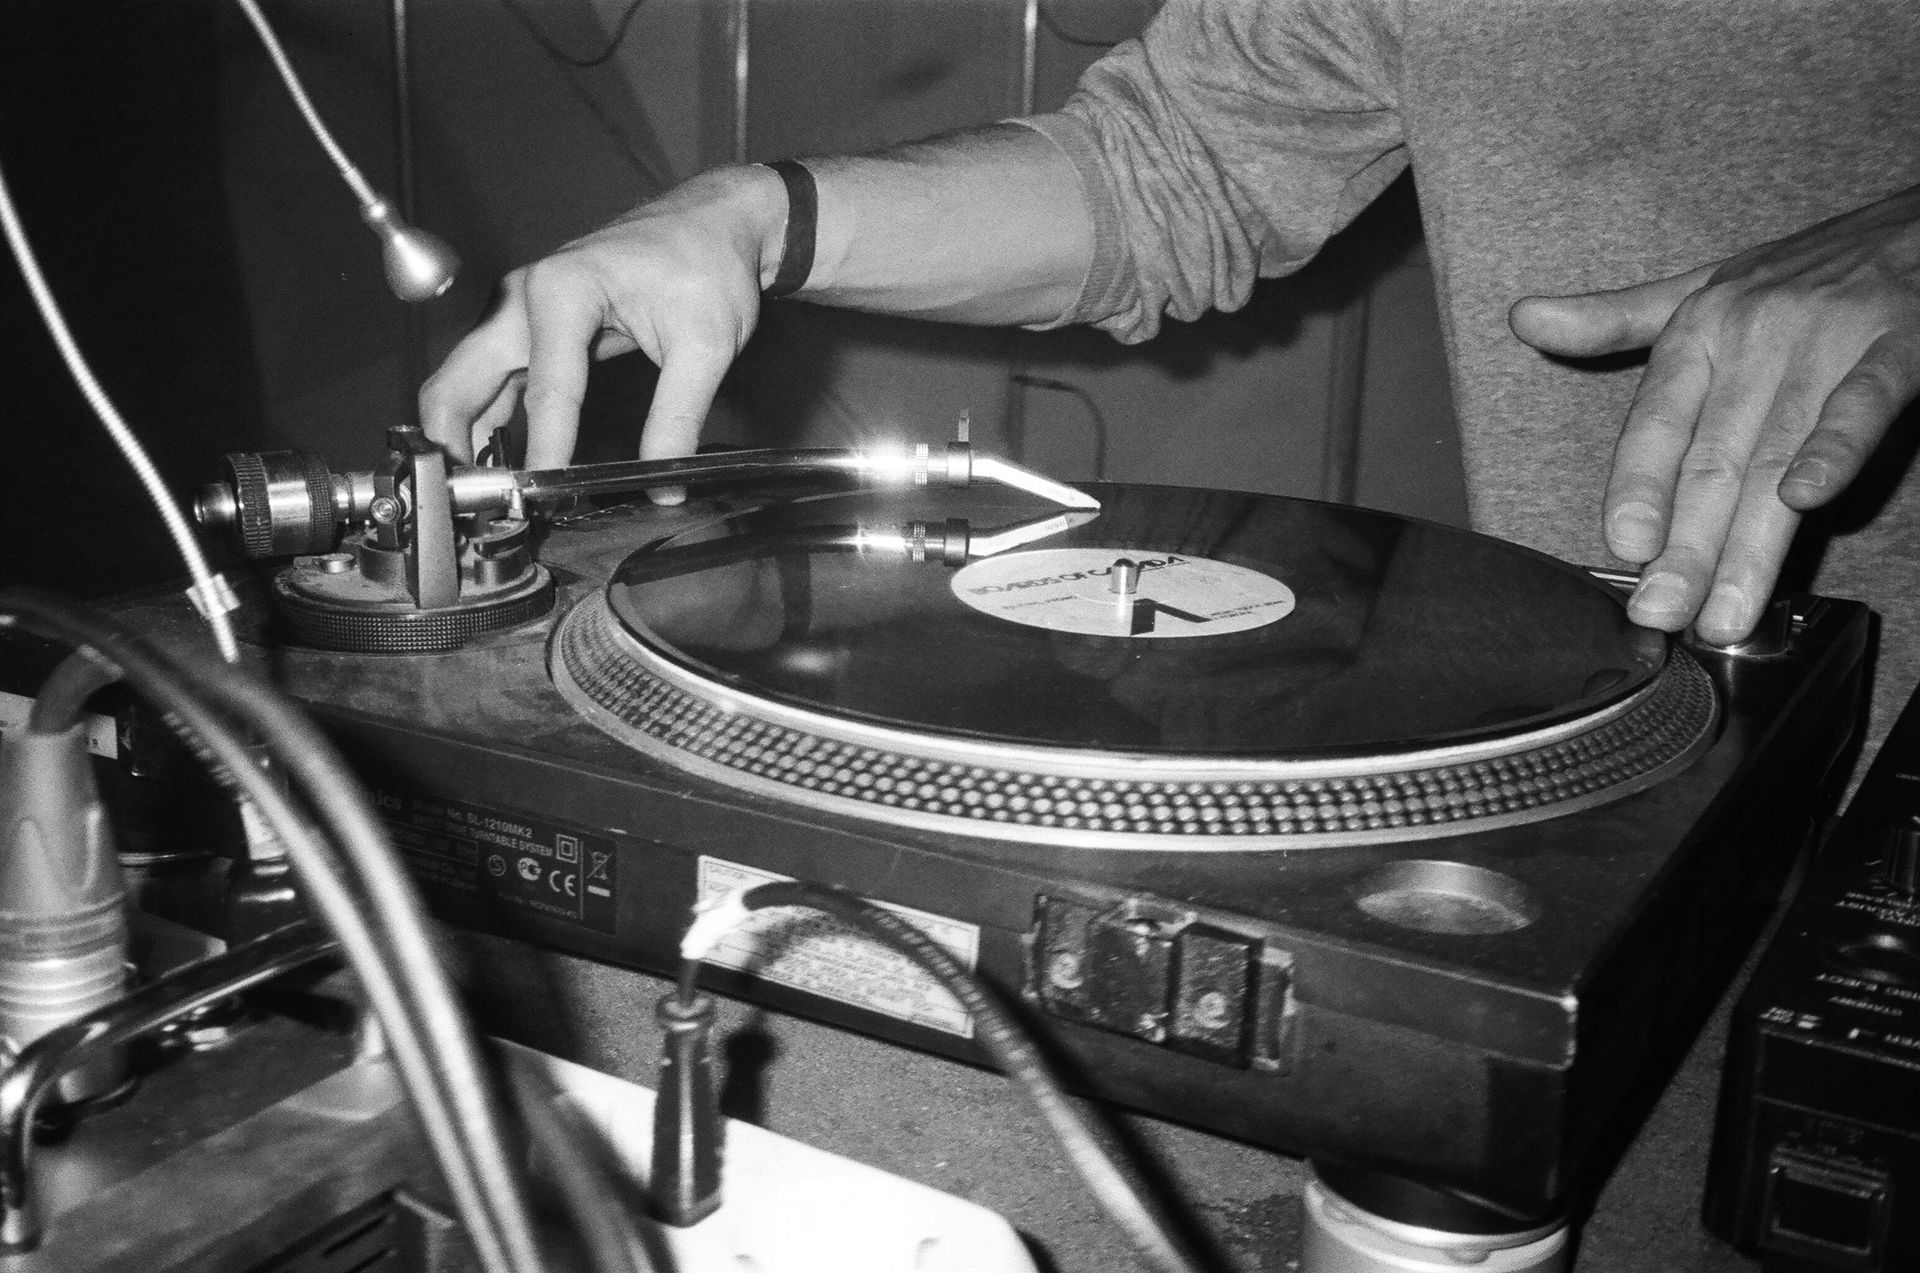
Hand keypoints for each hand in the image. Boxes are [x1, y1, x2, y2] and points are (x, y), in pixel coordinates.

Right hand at [419, 166, 784, 476]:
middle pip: (460, 379)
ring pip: (465, 382)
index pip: (546, 389)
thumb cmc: (707, 266)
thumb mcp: (705, 346)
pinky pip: (491, 381)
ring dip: (463, 437)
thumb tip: (663, 482)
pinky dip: (487, 421)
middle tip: (471, 505)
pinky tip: (501, 464)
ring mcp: (519, 311)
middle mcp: (524, 297)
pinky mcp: (528, 327)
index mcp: (563, 289)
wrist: (713, 225)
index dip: (543, 450)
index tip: (536, 498)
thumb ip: (678, 418)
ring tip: (482, 498)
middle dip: (453, 444)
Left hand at [1509, 184, 1919, 643]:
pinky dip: (1833, 449)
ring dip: (1749, 541)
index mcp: (1699, 331)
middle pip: (1710, 460)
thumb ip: (1616, 318)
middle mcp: (1752, 334)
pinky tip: (1806, 499)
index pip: (1654, 424)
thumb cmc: (1810, 266)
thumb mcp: (1704, 285)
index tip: (1623, 550)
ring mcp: (1827, 338)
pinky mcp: (1901, 341)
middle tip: (1663, 616)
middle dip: (1685, 548)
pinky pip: (1860, 403)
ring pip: (1774, 454)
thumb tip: (1523, 318)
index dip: (1636, 488)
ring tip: (1726, 613)